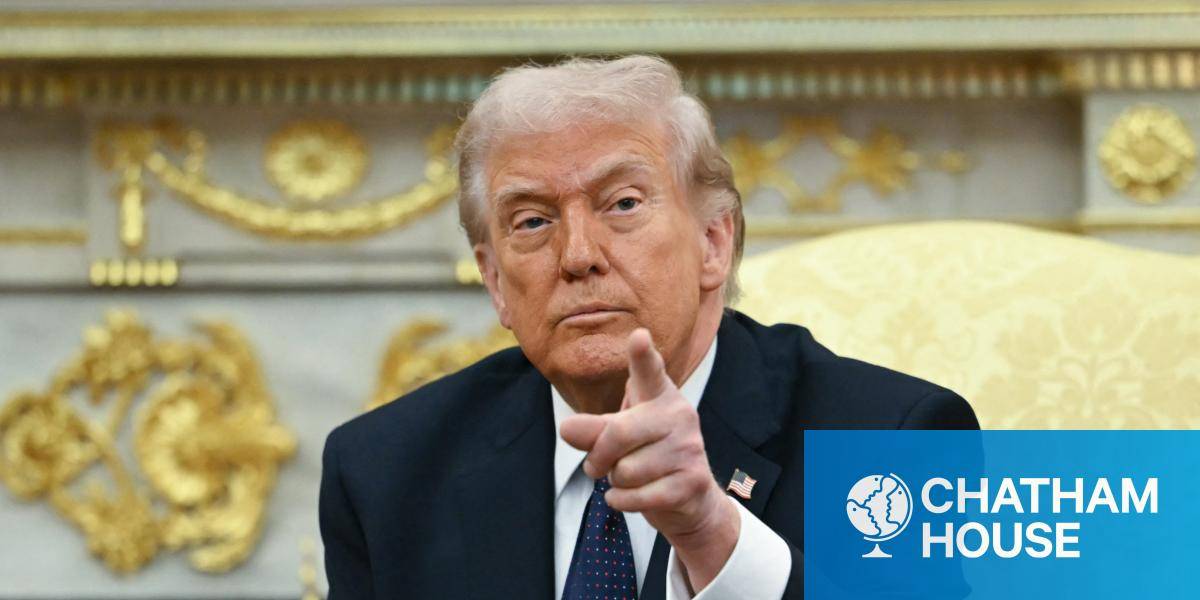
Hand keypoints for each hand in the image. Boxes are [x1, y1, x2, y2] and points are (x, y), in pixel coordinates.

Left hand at [560, 328, 738, 591]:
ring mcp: (690, 448)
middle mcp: (680, 415)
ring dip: (616, 483)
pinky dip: (622, 502)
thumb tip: (567, 429)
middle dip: (597, 457)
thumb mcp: (618, 437)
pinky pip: (638, 496)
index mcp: (659, 396)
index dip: (642, 355)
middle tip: (595, 466)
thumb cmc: (647, 457)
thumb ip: (593, 429)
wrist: (690, 500)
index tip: (639, 337)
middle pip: (617, 433)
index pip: (649, 372)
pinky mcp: (693, 481)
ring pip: (626, 471)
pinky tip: (632, 497)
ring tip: (631, 479)